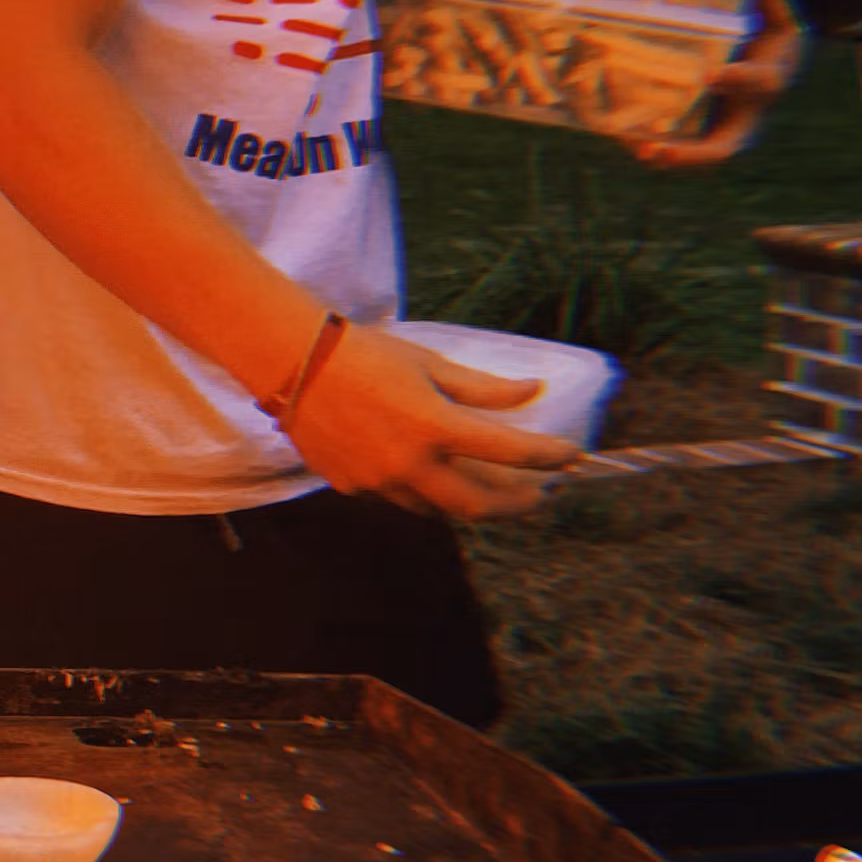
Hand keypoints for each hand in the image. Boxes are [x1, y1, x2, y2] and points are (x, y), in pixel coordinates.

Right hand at [275, 318, 578, 518]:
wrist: (290, 361)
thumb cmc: (362, 352)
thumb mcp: (429, 362)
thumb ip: (484, 388)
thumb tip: (532, 391)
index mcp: (435, 426)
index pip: (511, 452)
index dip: (549, 457)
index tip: (571, 457)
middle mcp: (409, 463)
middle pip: (478, 505)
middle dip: (514, 504)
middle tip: (534, 496)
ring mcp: (377, 481)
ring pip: (435, 509)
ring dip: (465, 503)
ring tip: (483, 488)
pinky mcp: (350, 486)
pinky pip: (395, 497)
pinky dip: (418, 490)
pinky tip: (422, 472)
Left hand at [630, 0, 805, 169]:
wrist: (770, 67)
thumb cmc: (770, 38)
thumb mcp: (776, 18)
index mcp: (769, 81)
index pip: (760, 83)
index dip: (737, 79)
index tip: (711, 74)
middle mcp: (745, 116)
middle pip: (726, 147)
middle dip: (695, 154)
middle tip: (663, 151)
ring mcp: (721, 130)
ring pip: (696, 156)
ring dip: (667, 158)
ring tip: (639, 153)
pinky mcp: (700, 133)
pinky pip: (677, 147)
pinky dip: (652, 147)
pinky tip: (623, 139)